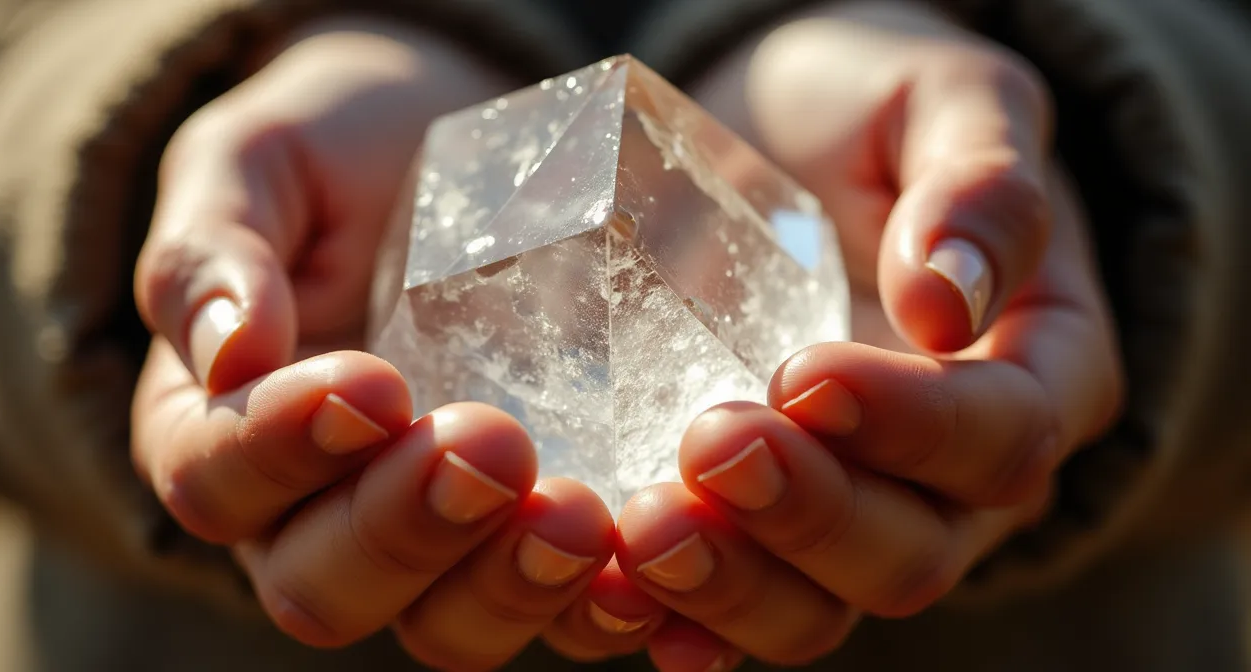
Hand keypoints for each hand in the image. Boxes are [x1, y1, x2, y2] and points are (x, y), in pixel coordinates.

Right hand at [129, 18, 615, 667]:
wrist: (453, 150)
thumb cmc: (338, 155)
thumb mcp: (257, 161)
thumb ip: (214, 243)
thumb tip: (226, 347)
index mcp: (220, 431)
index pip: (215, 478)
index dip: (281, 451)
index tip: (371, 384)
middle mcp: (315, 514)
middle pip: (325, 586)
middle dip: (408, 528)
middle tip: (493, 446)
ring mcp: (435, 540)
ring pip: (444, 625)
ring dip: (510, 586)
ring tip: (581, 517)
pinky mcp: (530, 536)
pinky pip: (559, 610)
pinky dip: (600, 606)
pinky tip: (646, 575)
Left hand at [612, 2, 1122, 667]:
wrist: (784, 142)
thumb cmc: (873, 112)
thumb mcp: (945, 99)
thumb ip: (979, 183)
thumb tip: (948, 301)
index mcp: (1035, 372)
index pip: (1001, 435)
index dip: (911, 425)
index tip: (804, 372)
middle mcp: (953, 476)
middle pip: (909, 550)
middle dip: (807, 515)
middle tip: (709, 445)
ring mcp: (852, 512)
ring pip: (819, 606)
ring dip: (733, 586)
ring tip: (643, 532)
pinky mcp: (759, 526)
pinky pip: (730, 603)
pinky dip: (677, 617)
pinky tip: (614, 590)